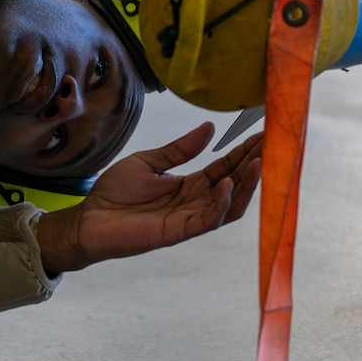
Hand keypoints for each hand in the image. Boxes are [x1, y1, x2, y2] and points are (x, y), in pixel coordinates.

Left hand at [36, 124, 262, 274]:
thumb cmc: (114, 193)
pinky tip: (227, 184)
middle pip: (235, 184)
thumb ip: (180, 149)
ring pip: (230, 204)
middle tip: (272, 145)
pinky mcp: (179, 232)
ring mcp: (190, 218)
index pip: (226, 166)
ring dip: (246, 185)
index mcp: (191, 184)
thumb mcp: (149, 162)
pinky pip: (209, 219)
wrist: (89, 219)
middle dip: (254, 165)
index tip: (263, 132)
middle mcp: (196, 201)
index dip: (245, 151)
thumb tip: (210, 128)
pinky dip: (221, 203)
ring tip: (258, 163)